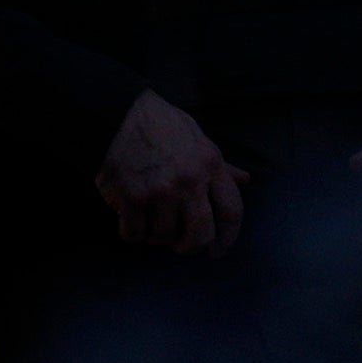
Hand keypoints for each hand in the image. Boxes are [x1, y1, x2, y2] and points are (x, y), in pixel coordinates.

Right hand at [97, 89, 247, 255]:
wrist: (116, 113)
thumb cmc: (159, 124)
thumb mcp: (197, 137)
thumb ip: (220, 165)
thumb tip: (245, 180)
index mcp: (210, 164)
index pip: (232, 211)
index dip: (229, 237)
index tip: (219, 249)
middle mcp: (190, 180)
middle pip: (201, 233)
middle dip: (191, 246)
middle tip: (182, 246)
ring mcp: (161, 191)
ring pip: (164, 236)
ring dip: (156, 235)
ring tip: (150, 220)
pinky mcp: (131, 198)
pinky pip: (135, 233)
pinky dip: (132, 233)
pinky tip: (130, 222)